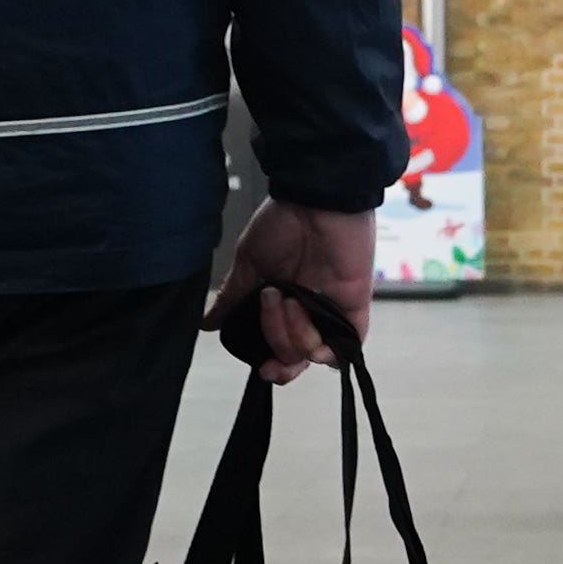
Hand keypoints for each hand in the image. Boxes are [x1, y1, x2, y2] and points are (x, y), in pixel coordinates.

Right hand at [214, 200, 378, 384]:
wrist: (314, 199)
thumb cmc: (284, 220)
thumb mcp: (249, 262)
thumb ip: (232, 297)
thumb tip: (208, 323)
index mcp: (282, 302)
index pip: (278, 348)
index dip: (270, 363)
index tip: (260, 365)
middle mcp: (306, 311)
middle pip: (293, 356)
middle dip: (277, 344)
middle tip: (268, 306)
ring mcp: (330, 310)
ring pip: (313, 354)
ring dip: (293, 332)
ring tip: (287, 297)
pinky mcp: (354, 306)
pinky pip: (348, 346)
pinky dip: (326, 346)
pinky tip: (307, 317)